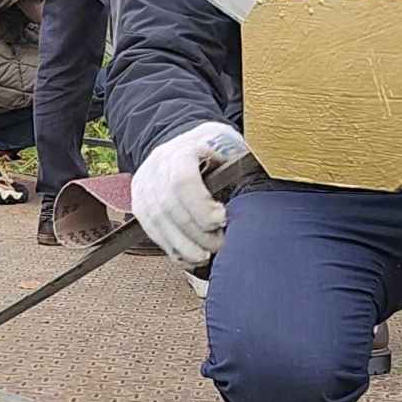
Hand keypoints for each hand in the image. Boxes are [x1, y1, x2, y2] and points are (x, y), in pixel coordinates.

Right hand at [130, 121, 248, 263]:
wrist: (186, 144)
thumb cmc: (215, 148)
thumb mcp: (231, 146)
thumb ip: (240, 164)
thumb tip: (260, 183)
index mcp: (181, 150)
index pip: (182, 181)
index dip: (200, 206)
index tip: (222, 219)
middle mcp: (157, 166)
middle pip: (169, 207)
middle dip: (196, 233)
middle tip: (220, 244)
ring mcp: (145, 185)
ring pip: (157, 223)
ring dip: (183, 246)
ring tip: (205, 256)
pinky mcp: (140, 202)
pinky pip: (151, 230)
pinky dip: (171, 248)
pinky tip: (190, 257)